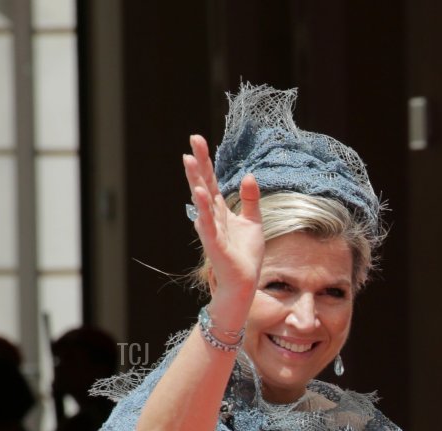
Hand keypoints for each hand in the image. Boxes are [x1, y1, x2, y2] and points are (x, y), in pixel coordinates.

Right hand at [182, 134, 263, 314]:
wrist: (244, 281)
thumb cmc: (246, 254)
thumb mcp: (253, 221)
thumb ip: (250, 199)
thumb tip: (249, 175)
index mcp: (219, 209)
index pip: (211, 180)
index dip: (205, 160)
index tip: (198, 139)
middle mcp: (211, 216)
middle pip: (203, 183)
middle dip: (198, 162)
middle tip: (193, 138)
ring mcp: (211, 228)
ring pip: (201, 200)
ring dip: (195, 180)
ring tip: (188, 160)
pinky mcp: (215, 243)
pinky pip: (208, 223)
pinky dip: (204, 208)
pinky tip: (200, 194)